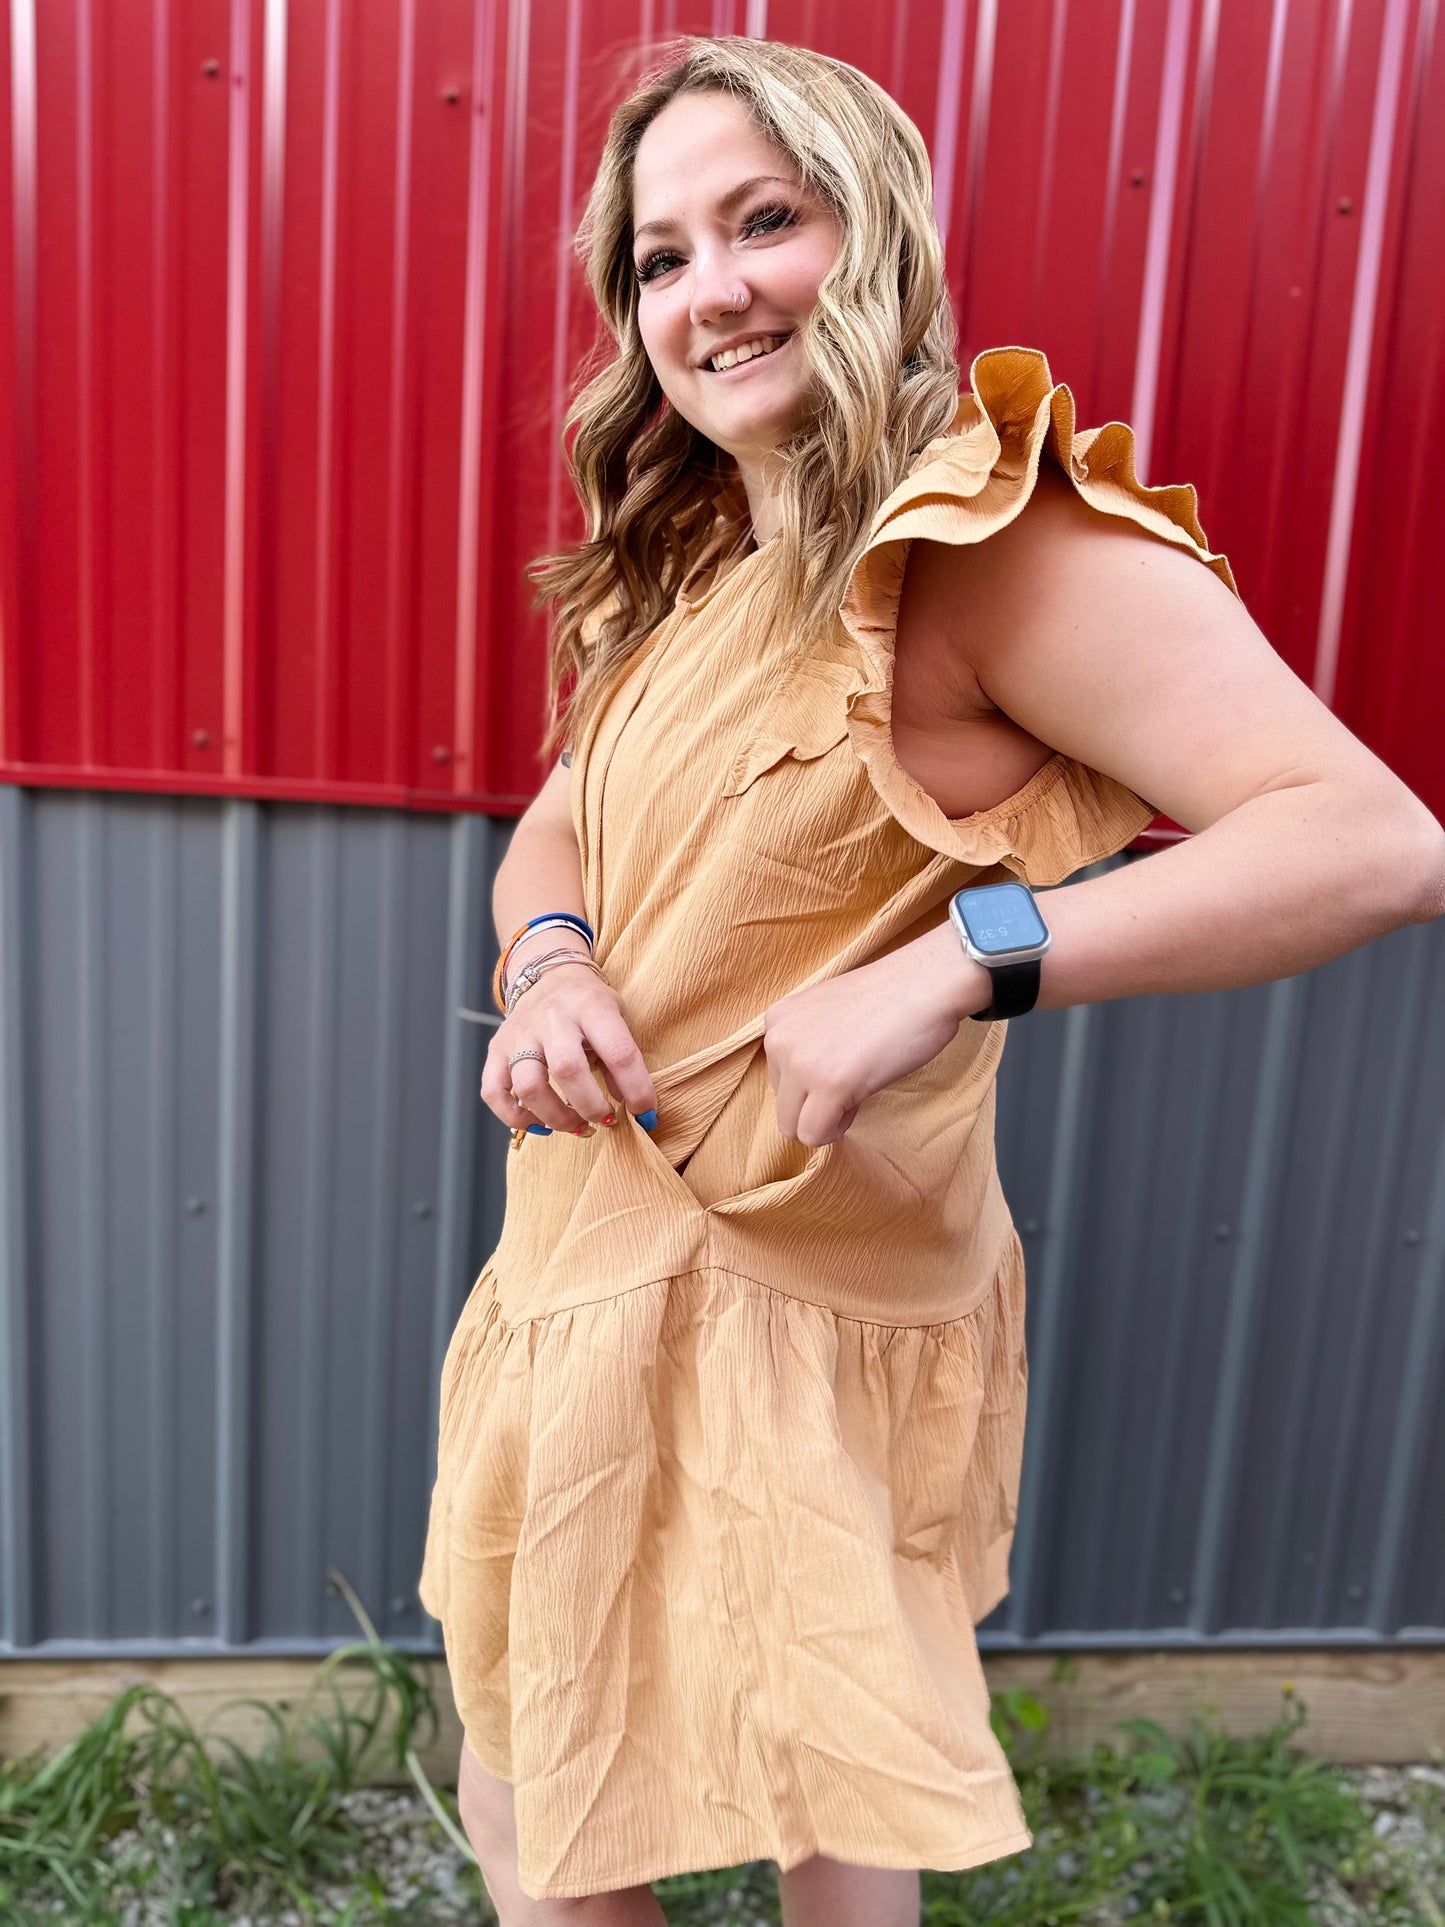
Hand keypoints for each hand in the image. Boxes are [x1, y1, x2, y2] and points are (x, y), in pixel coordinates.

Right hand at [481, 964, 657, 1135]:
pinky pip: (494, 1092)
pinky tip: (539, 1123)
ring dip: (557, 1117)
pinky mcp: (497, 1049)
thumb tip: (632, 1106)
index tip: (645, 1113)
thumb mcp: (617, 1019)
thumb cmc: (590, 1005)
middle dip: (591, 1106)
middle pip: (567, 1069)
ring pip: (529, 1086)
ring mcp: (519, 1033)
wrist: (551, 976)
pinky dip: (515, 1117)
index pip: (618, 1052)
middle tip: (606, 1119)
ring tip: (577, 1125)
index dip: (636, 1090)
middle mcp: (551, 1017)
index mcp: (590, 1006)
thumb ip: (623, 1060)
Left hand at [763, 924, 989, 1145]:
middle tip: (854, 1080)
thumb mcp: (828, 1015)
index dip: (813, 1084)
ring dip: (827, 1121)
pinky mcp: (828, 1085)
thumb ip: (808, 1045)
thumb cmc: (890, 999)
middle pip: (783, 1108)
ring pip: (794, 1127)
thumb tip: (804, 1091)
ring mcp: (801, 1063)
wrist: (925, 985)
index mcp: (778, 1020)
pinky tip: (860, 1100)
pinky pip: (814, 1135)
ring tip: (857, 1089)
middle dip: (817, 1107)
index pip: (779, 1080)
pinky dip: (838, 1129)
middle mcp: (779, 1040)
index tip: (845, 1063)